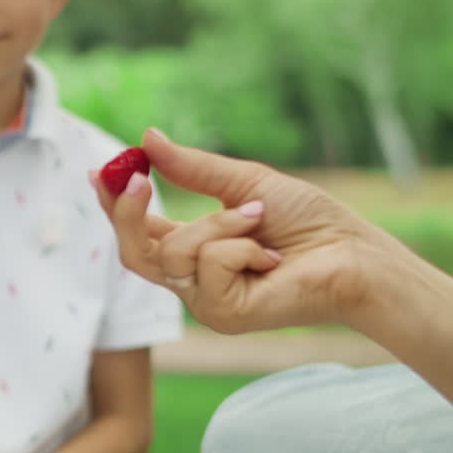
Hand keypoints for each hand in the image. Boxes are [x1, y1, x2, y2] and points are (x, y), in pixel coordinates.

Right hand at [90, 128, 390, 332]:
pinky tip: (271, 258)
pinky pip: (206, 267)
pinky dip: (238, 248)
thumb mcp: (244, 183)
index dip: (114, 204)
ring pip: (173, 253)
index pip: (139, 231)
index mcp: (194, 248)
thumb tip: (147, 138)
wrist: (354, 254)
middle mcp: (192, 279)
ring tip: (258, 221)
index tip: (98, 171)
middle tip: (136, 178)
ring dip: (218, 225)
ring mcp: (205, 301)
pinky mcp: (222, 314)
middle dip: (127, 214)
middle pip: (133, 251)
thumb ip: (192, 167)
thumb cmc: (309, 221)